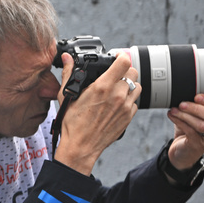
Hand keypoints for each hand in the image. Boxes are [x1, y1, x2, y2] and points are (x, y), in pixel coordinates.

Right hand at [53, 52, 140, 175]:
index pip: (124, 61)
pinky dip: (129, 100)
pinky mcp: (128, 117)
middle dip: (125, 70)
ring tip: (118, 88)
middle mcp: (117, 95)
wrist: (81, 146)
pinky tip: (118, 102)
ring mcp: (125, 107)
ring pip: (137, 86)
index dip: (121, 56)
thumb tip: (66, 58)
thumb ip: (69, 73)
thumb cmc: (73, 123)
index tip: (116, 57)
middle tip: (115, 74)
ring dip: (129, 84)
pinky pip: (135, 102)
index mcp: (103, 86)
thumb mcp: (67, 95)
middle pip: (133, 72)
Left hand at [166, 94, 203, 170]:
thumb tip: (186, 88)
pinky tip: (172, 115)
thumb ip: (196, 102)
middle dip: (198, 108)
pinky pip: (191, 132)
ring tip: (174, 110)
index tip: (196, 96)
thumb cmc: (190, 128)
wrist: (181, 149)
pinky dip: (180, 121)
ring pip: (203, 125)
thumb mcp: (194, 113)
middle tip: (183, 104)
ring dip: (186, 115)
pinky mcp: (198, 146)